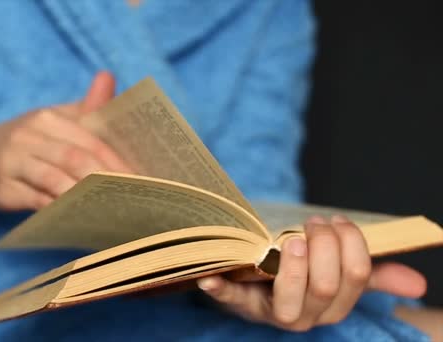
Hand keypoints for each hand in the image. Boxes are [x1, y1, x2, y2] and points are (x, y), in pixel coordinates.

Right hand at [0, 72, 131, 210]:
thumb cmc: (28, 141)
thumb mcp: (54, 120)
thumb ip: (86, 108)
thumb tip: (109, 77)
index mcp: (47, 118)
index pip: (90, 140)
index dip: (116, 161)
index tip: (141, 179)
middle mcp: (27, 136)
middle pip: (74, 159)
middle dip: (106, 180)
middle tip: (131, 199)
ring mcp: (11, 162)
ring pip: (54, 180)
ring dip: (84, 196)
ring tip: (111, 210)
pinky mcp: (1, 189)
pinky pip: (34, 201)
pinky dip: (58, 210)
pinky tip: (79, 219)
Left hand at [197, 215, 426, 331]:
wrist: (255, 287)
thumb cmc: (300, 274)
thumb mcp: (337, 273)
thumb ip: (372, 275)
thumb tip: (418, 284)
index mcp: (333, 306)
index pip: (355, 277)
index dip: (351, 244)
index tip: (337, 221)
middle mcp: (306, 316)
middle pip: (326, 286)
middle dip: (325, 247)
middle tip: (313, 222)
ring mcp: (271, 312)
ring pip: (290, 299)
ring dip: (293, 265)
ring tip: (291, 238)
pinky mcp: (239, 304)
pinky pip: (231, 300)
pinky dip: (221, 290)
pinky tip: (209, 280)